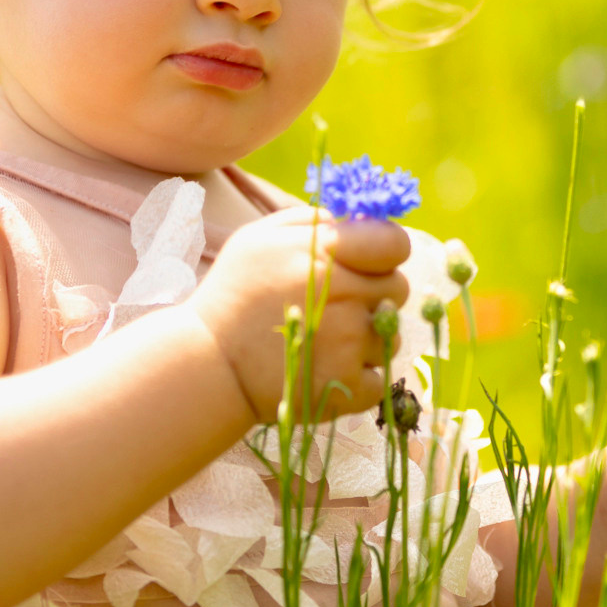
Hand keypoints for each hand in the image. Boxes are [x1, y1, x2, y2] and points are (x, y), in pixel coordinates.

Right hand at [187, 209, 409, 424]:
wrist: (208, 365)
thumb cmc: (234, 295)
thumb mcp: (259, 238)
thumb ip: (312, 221)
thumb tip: (356, 220)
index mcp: (325, 254)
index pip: (395, 244)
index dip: (386, 251)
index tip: (368, 262)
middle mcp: (343, 295)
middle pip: (397, 289)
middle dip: (373, 294)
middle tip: (335, 306)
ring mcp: (348, 344)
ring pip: (391, 335)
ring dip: (366, 339)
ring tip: (323, 341)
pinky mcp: (348, 386)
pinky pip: (380, 376)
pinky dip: (358, 377)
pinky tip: (323, 370)